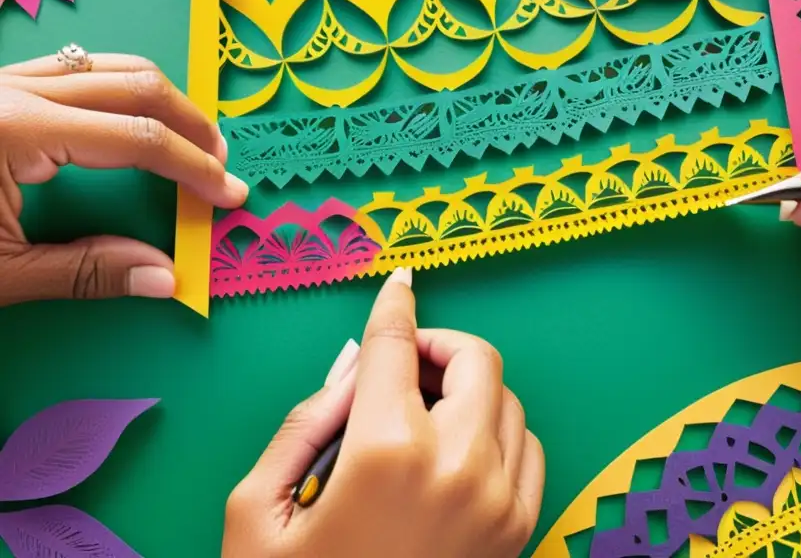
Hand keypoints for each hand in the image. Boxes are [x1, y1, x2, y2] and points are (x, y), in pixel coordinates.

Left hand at [0, 53, 246, 304]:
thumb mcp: (0, 275)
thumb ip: (85, 272)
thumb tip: (164, 278)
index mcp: (16, 130)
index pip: (136, 138)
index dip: (193, 168)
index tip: (228, 195)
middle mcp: (13, 91)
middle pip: (136, 85)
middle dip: (191, 125)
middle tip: (220, 165)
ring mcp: (3, 82)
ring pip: (110, 65)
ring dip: (163, 100)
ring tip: (190, 140)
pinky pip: (78, 69)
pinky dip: (121, 89)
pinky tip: (135, 120)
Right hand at [223, 269, 544, 557]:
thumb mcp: (256, 511)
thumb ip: (303, 421)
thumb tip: (355, 364)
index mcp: (387, 450)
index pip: (395, 345)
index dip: (393, 307)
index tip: (399, 284)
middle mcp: (458, 464)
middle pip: (475, 357)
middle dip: (436, 346)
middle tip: (401, 366)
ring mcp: (500, 500)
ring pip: (506, 398)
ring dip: (467, 388)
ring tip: (420, 416)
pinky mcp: (521, 530)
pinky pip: (529, 447)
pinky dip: (499, 430)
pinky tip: (457, 450)